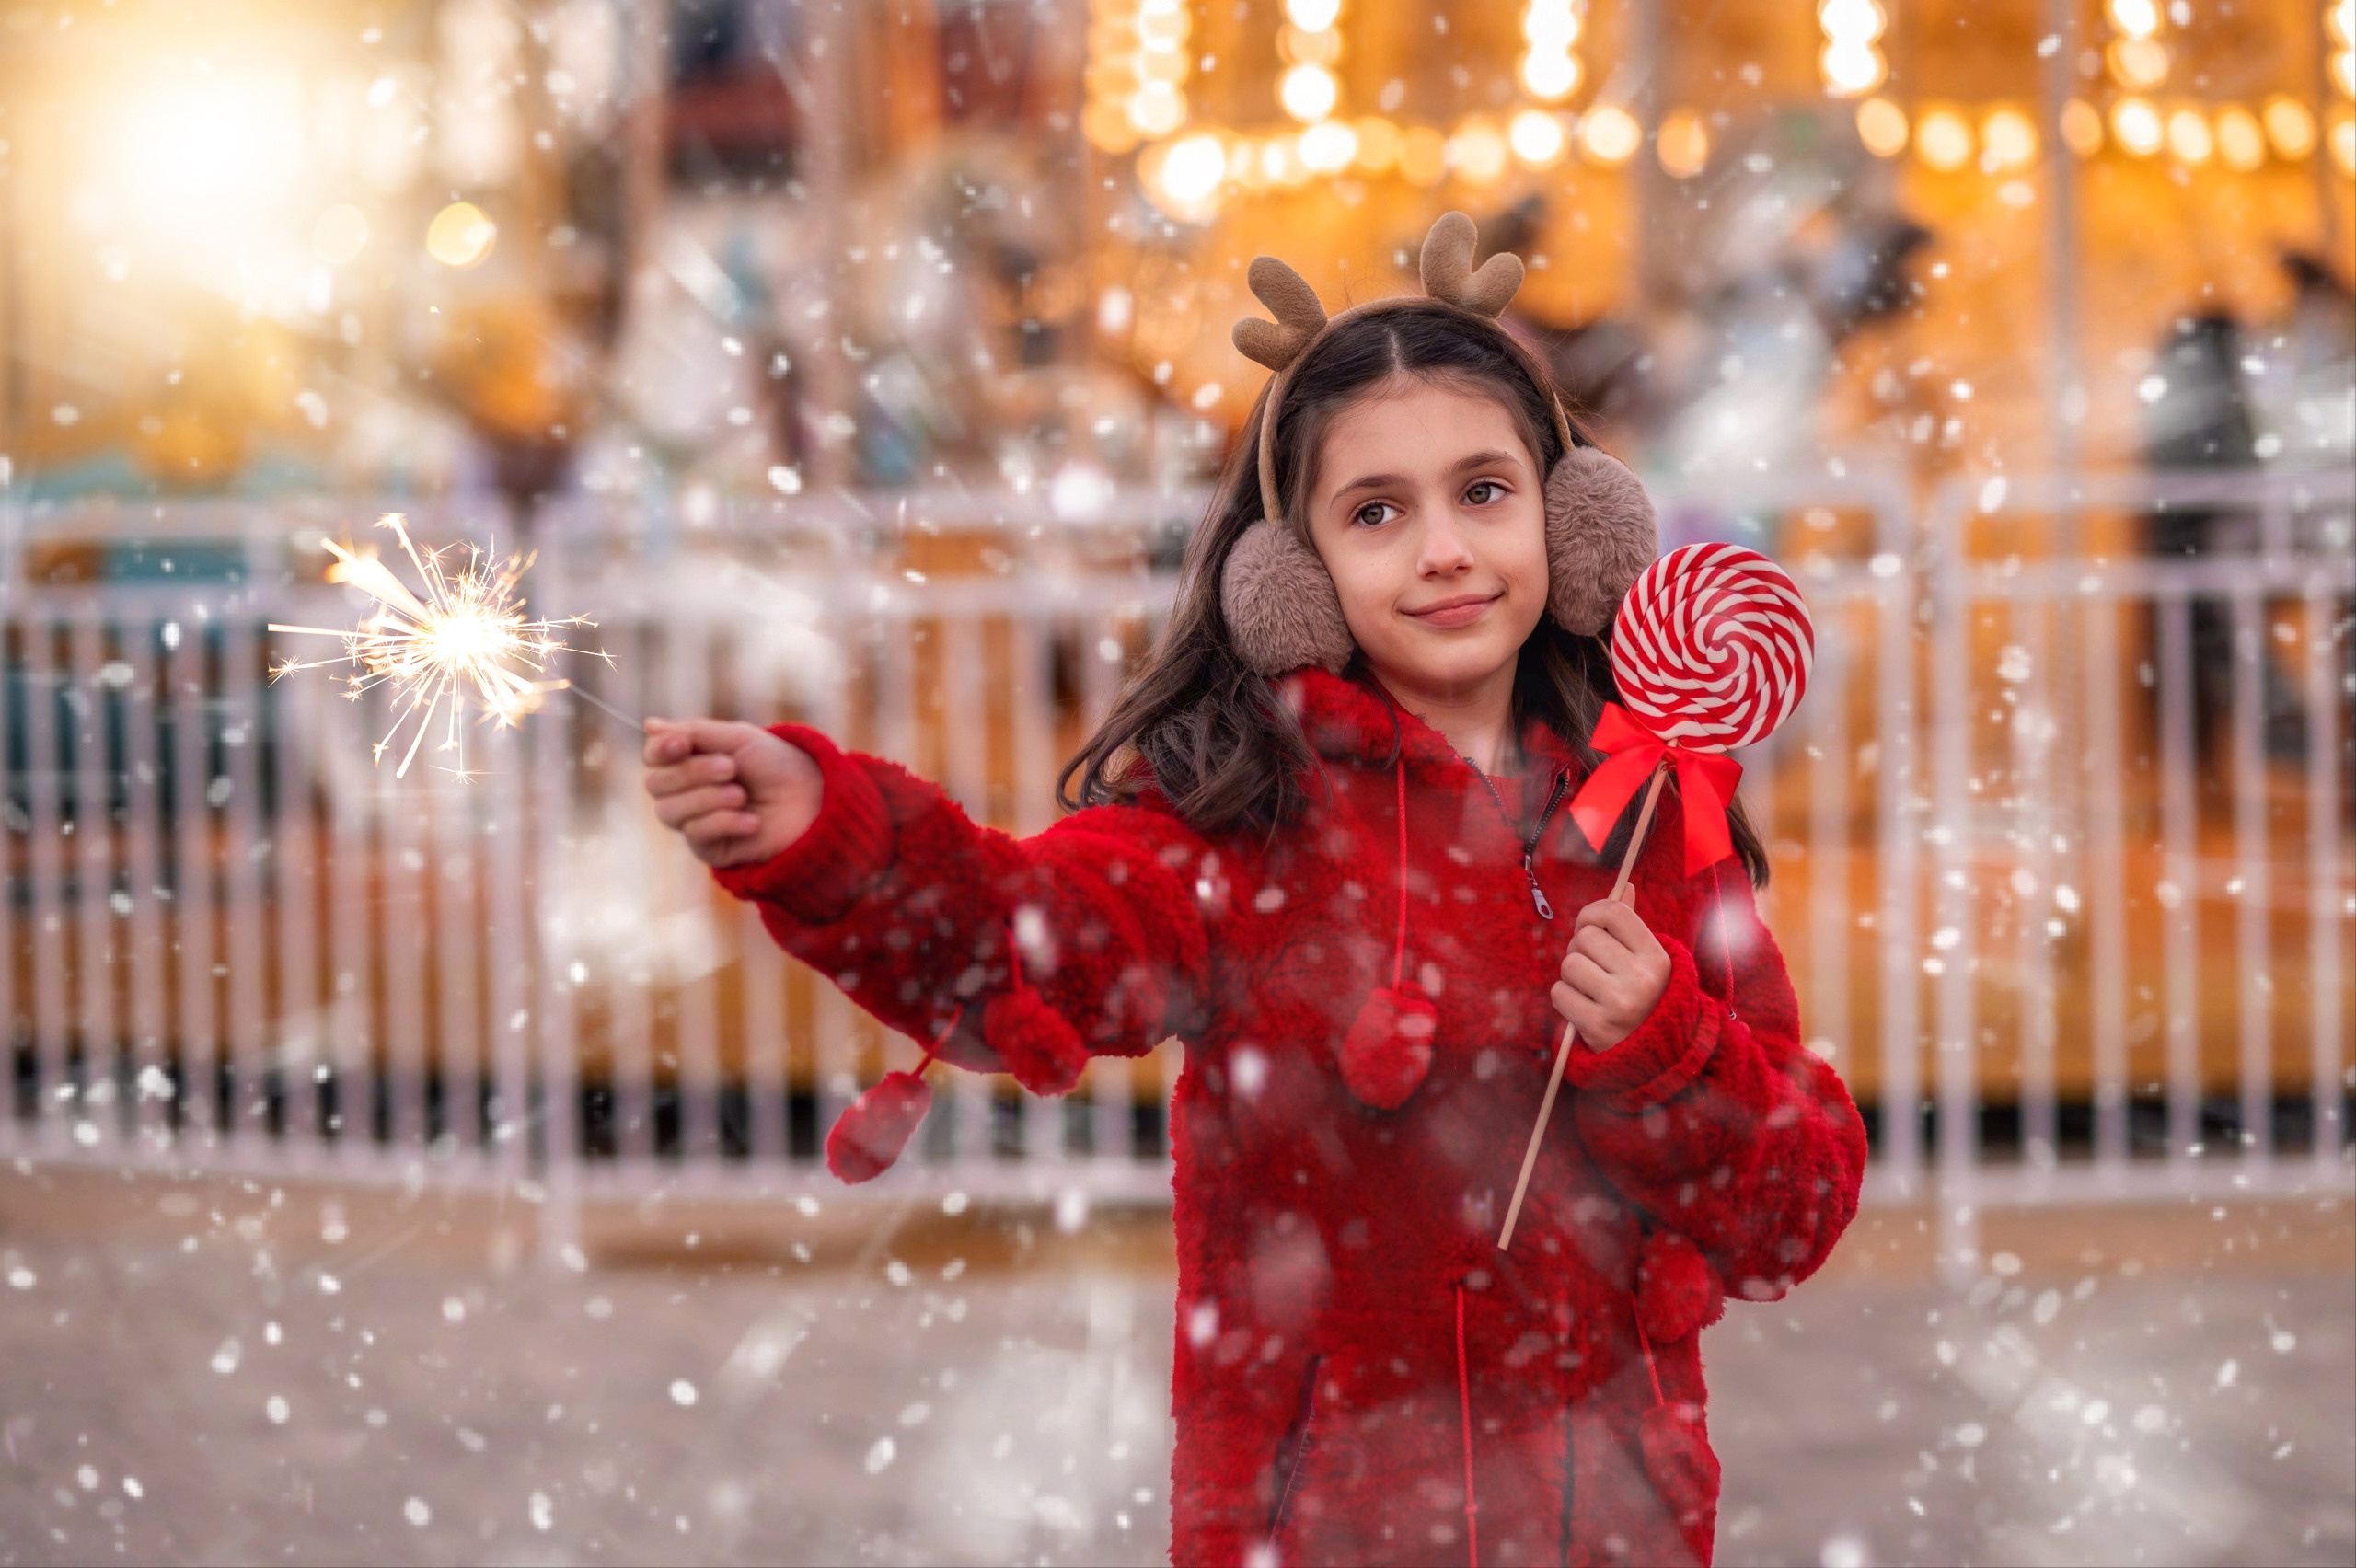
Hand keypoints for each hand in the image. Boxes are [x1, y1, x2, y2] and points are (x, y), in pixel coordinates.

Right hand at [641, 717, 822, 869]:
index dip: (660, 750)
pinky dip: (724, 822)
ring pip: (669, 812)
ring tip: (742, 795)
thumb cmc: (778, 766)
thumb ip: (694, 732)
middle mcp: (687, 792)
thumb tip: (648, 725)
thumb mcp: (738, 739)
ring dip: (708, 798)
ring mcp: (696, 822)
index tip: (681, 744)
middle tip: (731, 768)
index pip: (654, 758)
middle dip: (692, 773)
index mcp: (690, 761)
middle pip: (656, 785)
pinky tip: (752, 821)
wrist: (814, 803)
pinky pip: (696, 835)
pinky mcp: (710, 850)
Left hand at [1550, 896, 1670, 1050]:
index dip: (1592, 913)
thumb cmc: (1644, 997)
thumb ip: (1631, 926)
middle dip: (1581, 949)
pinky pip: (1559, 992)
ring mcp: (1620, 1003)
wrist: (1654, 1054)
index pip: (1613, 912)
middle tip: (1595, 968)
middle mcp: (1642, 979)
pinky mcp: (1597, 1026)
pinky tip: (1584, 1007)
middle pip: (1584, 937)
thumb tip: (1624, 887)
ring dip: (1572, 975)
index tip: (1590, 926)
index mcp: (1656, 957)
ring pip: (1569, 964)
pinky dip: (1565, 998)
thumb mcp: (1648, 962)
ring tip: (1591, 989)